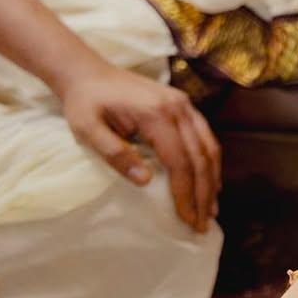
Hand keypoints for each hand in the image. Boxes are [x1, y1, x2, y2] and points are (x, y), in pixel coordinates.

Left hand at [58, 61, 220, 231]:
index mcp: (155, 114)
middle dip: (203, 195)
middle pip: (200, 158)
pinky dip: (210, 163)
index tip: (187, 219)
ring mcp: (183, 104)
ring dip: (212, 181)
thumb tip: (145, 180)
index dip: (185, 194)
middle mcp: (176, 107)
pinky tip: (210, 183)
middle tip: (202, 225)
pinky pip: (205, 137)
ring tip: (210, 210)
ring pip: (209, 148)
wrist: (88, 72)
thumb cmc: (85, 103)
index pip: (179, 162)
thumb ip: (115, 153)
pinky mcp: (183, 106)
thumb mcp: (88, 129)